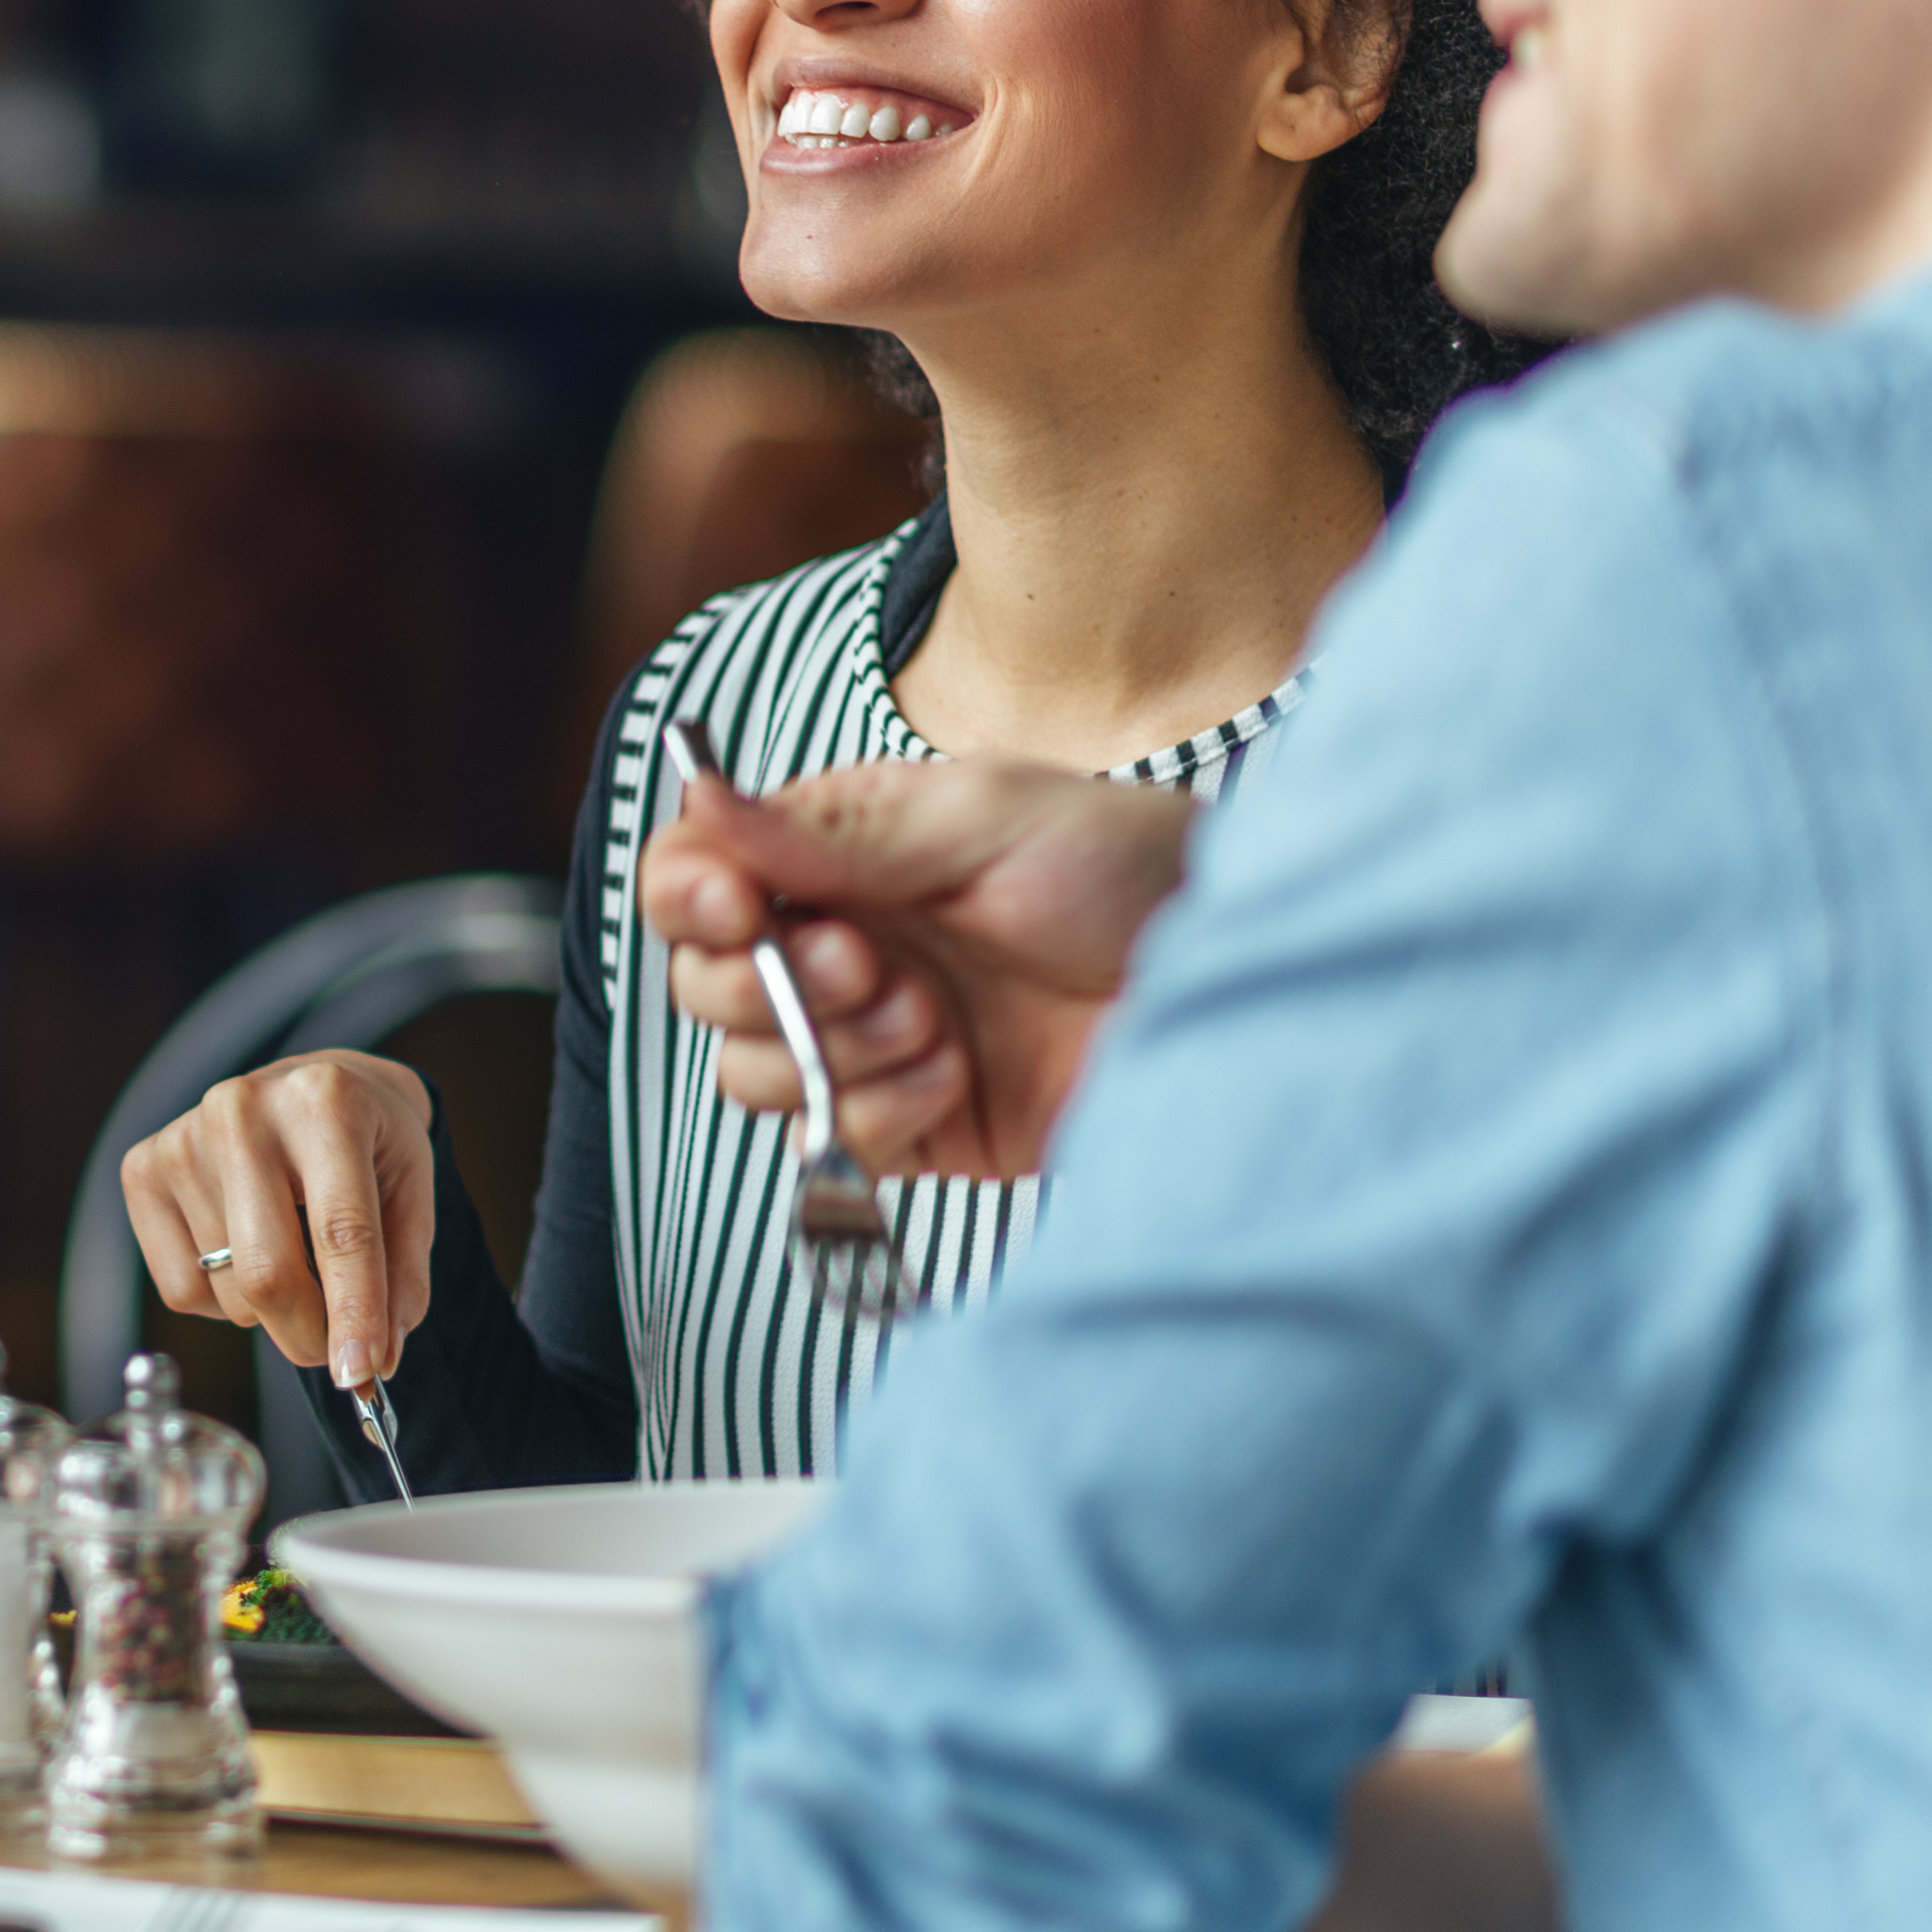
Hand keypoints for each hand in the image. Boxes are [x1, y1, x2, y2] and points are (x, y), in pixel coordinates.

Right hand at [118, 1050, 436, 1387]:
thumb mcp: (410, 1193)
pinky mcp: (142, 1170)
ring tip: (292, 1251)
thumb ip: (401, 1280)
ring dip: (271, 1309)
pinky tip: (242, 1248)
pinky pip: (182, 1289)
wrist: (307, 1084)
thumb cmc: (366, 1142)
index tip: (358, 1373)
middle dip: (309, 1335)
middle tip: (335, 1349)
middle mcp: (243, 1110)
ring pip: (231, 1291)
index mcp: (325, 1103)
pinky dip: (222, 1298)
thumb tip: (374, 1361)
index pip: (341, 1232)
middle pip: (269, 1272)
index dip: (353, 1314)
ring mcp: (184, 1139)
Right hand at [638, 758, 1194, 1177]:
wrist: (1241, 988)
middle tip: (869, 964)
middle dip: (769, 984)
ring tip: (933, 1020)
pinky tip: (959, 1072)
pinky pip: (829, 1139)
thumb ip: (828, 829)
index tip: (739, 907)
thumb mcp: (980, 819)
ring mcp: (868, 1040)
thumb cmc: (1129, 870)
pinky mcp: (910, 1125)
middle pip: (702, 984)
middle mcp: (839, 943)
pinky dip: (883, 1111)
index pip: (695, 873)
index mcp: (837, 852)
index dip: (690, 896)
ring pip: (749, 1072)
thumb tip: (699, 792)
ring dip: (831, 1050)